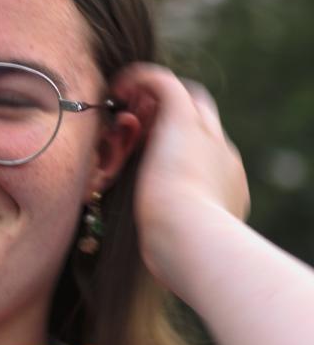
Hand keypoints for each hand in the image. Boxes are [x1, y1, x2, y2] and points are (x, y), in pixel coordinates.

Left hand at [109, 63, 249, 288]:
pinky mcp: (185, 122)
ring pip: (187, 99)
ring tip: (124, 102)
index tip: (150, 154)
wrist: (197, 244)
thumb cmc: (181, 259)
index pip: (206, 156)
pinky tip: (118, 86)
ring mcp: (208, 138)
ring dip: (156, 99)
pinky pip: (165, 84)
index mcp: (225, 188)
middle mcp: (223, 157)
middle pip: (203, 120)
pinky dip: (142, 79)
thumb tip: (153, 265)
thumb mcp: (175, 251)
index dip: (181, 149)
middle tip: (137, 122)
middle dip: (173, 117)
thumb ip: (166, 244)